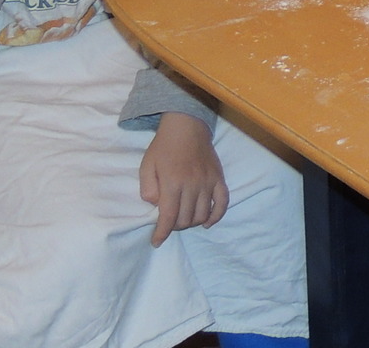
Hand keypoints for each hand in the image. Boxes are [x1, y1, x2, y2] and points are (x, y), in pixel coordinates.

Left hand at [139, 111, 228, 245]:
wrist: (187, 126)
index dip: (162, 233)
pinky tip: (206, 223)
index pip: (169, 217)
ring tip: (183, 218)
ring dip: (191, 222)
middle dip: (174, 227)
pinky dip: (216, 216)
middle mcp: (192, 185)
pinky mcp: (219, 179)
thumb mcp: (146, 166)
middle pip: (185, 219)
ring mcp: (208, 182)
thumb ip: (147, 189)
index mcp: (173, 182)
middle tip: (168, 222)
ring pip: (202, 215)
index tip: (156, 242)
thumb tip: (156, 207)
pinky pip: (222, 203)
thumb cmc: (163, 147)